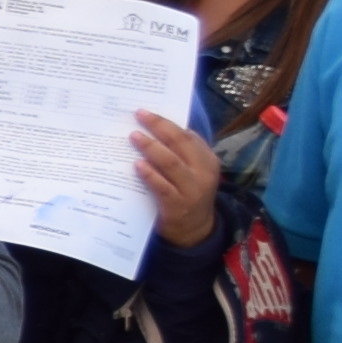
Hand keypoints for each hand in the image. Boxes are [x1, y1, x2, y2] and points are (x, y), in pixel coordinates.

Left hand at [133, 115, 222, 247]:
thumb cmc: (186, 194)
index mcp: (207, 160)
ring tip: (134, 136)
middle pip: (180, 143)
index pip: (187, 136)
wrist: (194, 230)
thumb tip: (155, 129)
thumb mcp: (192, 172)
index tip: (148, 112)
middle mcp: (203, 173)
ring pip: (171, 163)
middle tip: (139, 115)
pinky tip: (137, 165)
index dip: (167, 122)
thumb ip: (181, 153)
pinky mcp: (178, 205)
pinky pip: (162, 186)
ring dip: (151, 147)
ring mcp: (192, 189)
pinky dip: (149, 174)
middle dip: (159, 127)